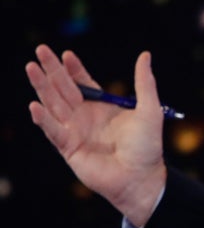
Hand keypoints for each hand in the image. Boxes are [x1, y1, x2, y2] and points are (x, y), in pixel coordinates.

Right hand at [26, 45, 167, 226]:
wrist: (142, 177)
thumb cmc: (147, 147)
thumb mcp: (149, 110)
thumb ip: (144, 83)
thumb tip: (145, 54)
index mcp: (102, 107)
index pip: (83, 83)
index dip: (73, 68)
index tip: (66, 53)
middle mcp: (85, 117)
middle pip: (63, 88)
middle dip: (52, 70)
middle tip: (40, 50)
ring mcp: (74, 131)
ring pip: (53, 104)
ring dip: (41, 86)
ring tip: (31, 67)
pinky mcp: (68, 148)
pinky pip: (52, 131)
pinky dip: (43, 119)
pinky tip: (34, 106)